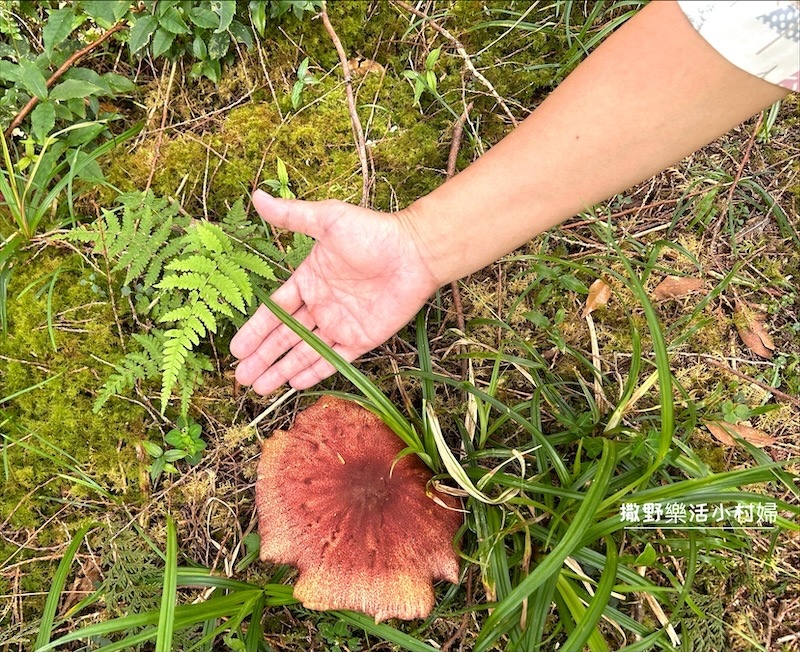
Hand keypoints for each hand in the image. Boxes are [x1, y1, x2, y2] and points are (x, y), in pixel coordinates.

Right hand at [230, 191, 439, 394]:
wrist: (414, 252)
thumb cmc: (372, 233)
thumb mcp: (328, 219)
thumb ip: (292, 216)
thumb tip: (257, 196)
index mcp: (309, 280)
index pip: (275, 311)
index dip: (255, 330)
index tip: (235, 349)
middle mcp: (321, 305)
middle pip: (285, 337)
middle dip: (262, 357)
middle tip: (240, 378)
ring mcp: (341, 324)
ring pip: (304, 352)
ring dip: (281, 369)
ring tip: (259, 388)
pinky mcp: (362, 339)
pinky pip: (334, 359)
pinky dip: (314, 372)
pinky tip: (293, 384)